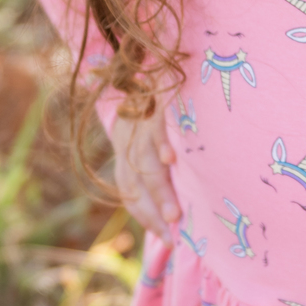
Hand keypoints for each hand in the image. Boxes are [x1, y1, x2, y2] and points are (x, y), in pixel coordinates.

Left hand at [112, 107, 180, 245]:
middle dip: (154, 211)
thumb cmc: (154, 107)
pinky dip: (161, 141)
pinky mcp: (153, 101)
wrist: (144, 63)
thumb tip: (179, 205)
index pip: (131, 192)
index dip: (147, 217)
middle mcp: (128, 140)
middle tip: (171, 235)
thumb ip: (157, 166)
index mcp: (126, 152)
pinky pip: (155, 123)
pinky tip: (171, 159)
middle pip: (137, 182)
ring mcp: (139, 121)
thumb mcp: (148, 134)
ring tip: (173, 216)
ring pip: (144, 161)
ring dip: (159, 190)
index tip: (167, 242)